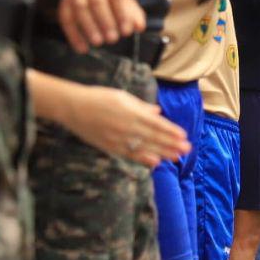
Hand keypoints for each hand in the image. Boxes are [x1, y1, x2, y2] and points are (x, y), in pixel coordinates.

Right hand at [57, 0, 145, 53]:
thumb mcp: (124, 2)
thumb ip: (133, 14)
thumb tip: (139, 27)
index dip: (122, 14)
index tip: (127, 31)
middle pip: (97, 2)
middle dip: (106, 21)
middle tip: (113, 39)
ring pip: (81, 10)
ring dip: (89, 27)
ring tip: (98, 42)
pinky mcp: (64, 7)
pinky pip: (67, 21)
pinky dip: (74, 36)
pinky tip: (82, 48)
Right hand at [63, 87, 188, 167]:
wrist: (73, 107)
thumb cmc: (99, 98)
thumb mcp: (122, 97)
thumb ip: (141, 107)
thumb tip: (157, 112)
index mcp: (132, 112)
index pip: (156, 124)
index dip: (171, 131)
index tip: (184, 136)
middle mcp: (127, 126)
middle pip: (153, 138)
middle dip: (171, 144)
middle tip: (187, 150)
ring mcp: (118, 138)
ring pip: (144, 148)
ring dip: (162, 153)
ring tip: (176, 157)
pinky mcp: (109, 146)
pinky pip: (129, 154)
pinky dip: (143, 158)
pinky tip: (155, 162)